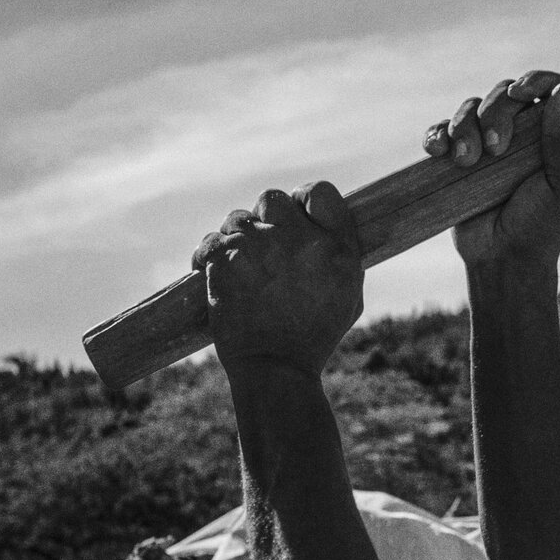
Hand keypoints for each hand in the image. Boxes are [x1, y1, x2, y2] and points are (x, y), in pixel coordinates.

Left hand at [193, 183, 362, 377]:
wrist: (275, 369)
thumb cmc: (313, 339)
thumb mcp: (349, 296)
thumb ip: (339, 256)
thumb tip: (321, 230)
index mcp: (337, 247)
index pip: (320, 191)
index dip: (304, 199)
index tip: (296, 215)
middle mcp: (299, 239)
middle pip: (272, 198)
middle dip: (266, 218)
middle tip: (264, 245)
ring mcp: (259, 245)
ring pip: (237, 219)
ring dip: (237, 240)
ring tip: (241, 269)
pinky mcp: (225, 258)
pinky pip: (211, 241)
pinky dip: (210, 256)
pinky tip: (217, 273)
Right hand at [428, 70, 559, 269]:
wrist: (502, 260)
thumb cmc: (540, 226)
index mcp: (557, 135)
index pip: (552, 88)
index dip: (537, 81)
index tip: (523, 94)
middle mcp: (525, 133)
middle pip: (506, 93)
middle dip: (495, 113)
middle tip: (496, 149)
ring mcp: (489, 142)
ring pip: (471, 107)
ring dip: (464, 126)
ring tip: (466, 161)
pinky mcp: (459, 156)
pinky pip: (443, 130)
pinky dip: (438, 135)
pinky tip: (439, 152)